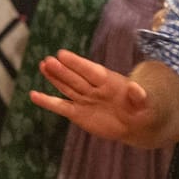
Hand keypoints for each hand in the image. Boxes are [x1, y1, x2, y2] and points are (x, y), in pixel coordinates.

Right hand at [31, 50, 157, 143]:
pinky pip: (61, 106)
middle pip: (75, 78)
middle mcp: (93, 88)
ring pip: (66, 87)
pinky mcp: (78, 113)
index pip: (90, 70)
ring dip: (54, 78)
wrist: (135, 124)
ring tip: (42, 66)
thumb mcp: (145, 103)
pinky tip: (33, 95)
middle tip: (48, 60)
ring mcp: (84, 100)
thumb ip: (139, 96)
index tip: (63, 54)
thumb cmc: (142, 110)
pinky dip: (48, 101)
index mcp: (109, 81)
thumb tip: (137, 88)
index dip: (77, 63)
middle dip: (62, 70)